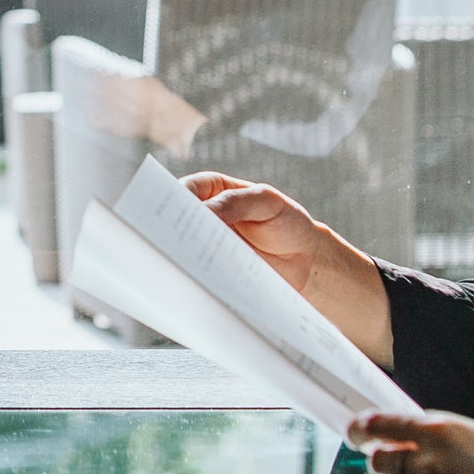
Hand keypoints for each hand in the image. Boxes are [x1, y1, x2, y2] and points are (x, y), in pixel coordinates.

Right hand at [185, 173, 395, 367]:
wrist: (304, 262)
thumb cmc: (286, 222)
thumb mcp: (267, 203)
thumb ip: (236, 202)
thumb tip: (205, 210)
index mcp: (209, 190)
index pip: (183, 190)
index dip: (173, 200)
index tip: (170, 212)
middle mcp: (200, 216)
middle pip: (173, 221)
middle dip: (169, 230)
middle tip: (169, 241)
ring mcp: (202, 246)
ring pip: (180, 250)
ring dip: (178, 258)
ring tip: (181, 265)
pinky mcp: (210, 272)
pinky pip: (195, 274)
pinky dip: (193, 278)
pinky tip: (195, 283)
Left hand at [349, 410, 473, 473]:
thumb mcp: (463, 433)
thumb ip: (424, 433)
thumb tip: (384, 436)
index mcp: (437, 433)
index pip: (380, 425)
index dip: (360, 429)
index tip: (355, 433)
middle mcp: (427, 465)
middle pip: (378, 461)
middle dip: (387, 463)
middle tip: (407, 468)